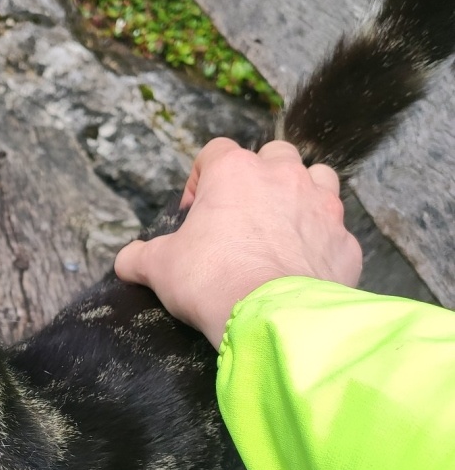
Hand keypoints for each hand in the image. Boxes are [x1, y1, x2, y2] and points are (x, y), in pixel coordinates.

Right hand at [114, 139, 362, 346]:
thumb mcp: (160, 268)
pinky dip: (322, 244)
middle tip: (243, 217)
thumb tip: (126, 261)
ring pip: (319, 179)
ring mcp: (321, 206)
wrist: (271, 317)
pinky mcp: (344, 242)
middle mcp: (283, 176)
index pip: (216, 152)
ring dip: (303, 195)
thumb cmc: (211, 280)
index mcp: (235, 172)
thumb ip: (139, 258)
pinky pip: (336, 232)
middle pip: (274, 156)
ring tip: (283, 229)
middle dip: (260, 178)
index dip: (202, 179)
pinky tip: (305, 268)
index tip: (195, 213)